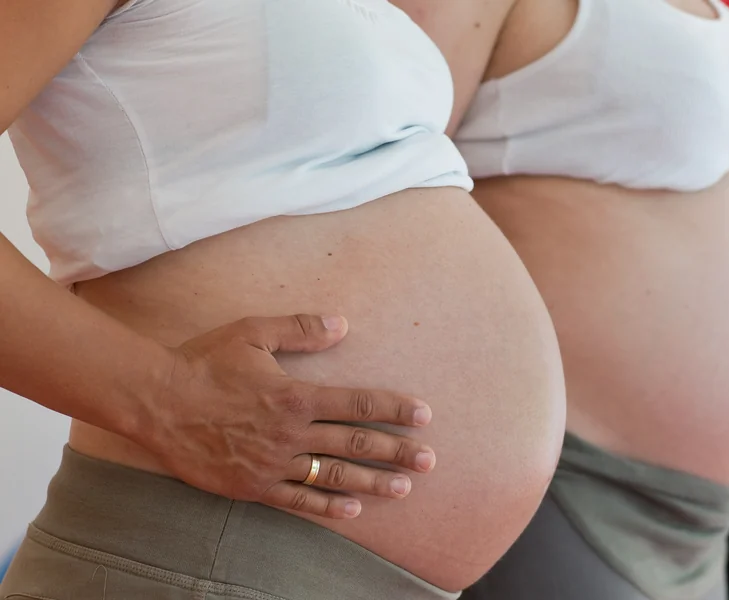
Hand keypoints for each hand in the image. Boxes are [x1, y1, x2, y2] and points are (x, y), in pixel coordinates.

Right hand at [133, 315, 435, 519]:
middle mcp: (289, 433)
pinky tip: (353, 511)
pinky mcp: (252, 485)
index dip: (394, 410)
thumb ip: (300, 329)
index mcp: (295, 395)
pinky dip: (327, 508)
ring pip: (332, 476)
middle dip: (396, 452)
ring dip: (372, 483)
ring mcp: (271, 463)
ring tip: (404, 489)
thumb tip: (343, 324)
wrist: (153, 402)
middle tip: (430, 460)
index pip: (357, 404)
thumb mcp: (252, 333)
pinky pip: (297, 501)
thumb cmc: (203, 362)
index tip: (423, 416)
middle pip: (354, 444)